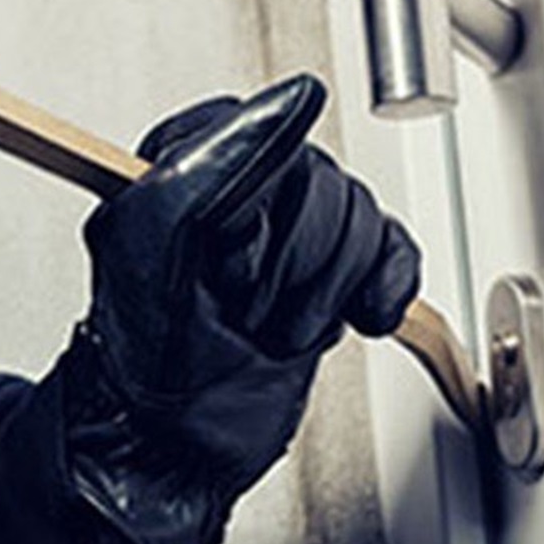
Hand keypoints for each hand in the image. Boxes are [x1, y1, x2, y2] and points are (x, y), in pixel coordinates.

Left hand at [53, 74, 419, 543]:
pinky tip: (357, 313)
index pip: (270, 138)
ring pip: (362, 216)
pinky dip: (382, 288)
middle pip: (325, 182)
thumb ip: (222, 158)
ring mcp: (293, 229)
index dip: (258, 213)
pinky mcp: (337, 271)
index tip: (227, 266)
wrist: (172, 445)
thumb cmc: (147, 355)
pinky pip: (395, 250)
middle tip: (246, 307)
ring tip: (274, 327)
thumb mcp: (161, 241)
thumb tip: (296, 98)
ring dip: (323, 293)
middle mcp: (244, 184)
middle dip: (292, 267)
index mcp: (188, 156)